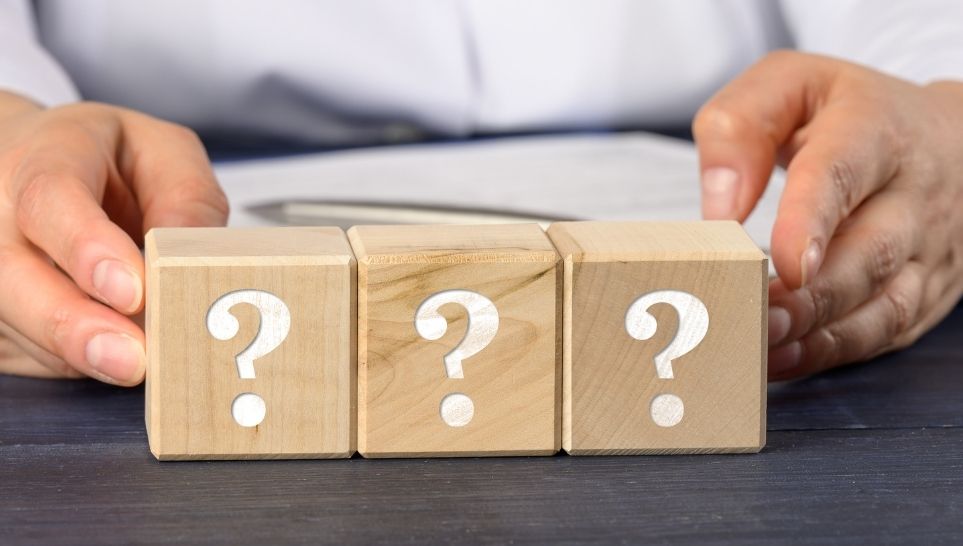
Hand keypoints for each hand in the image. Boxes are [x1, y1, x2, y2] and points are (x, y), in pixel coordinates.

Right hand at [0, 91, 227, 384]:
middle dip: (73, 326)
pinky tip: (107, 351)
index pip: (49, 200)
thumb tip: (191, 262)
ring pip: (18, 325)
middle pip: (13, 275)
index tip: (132, 292)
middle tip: (131, 360)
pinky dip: (72, 362)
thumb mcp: (164, 155)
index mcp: (40, 156)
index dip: (88, 249)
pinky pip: (24, 354)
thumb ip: (187, 200)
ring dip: (78, 353)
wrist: (42, 168)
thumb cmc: (111, 164)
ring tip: (134, 363)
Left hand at [693, 51, 962, 380]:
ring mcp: (927, 249)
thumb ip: (740, 129)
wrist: (946, 137)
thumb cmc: (849, 113)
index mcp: (874, 131)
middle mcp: (912, 194)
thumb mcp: (790, 85)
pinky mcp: (925, 291)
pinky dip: (831, 353)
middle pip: (867, 254)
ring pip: (882, 305)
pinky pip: (883, 332)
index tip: (783, 263)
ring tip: (761, 346)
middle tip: (755, 318)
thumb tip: (719, 210)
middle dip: (810, 297)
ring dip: (819, 334)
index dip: (811, 221)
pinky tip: (782, 360)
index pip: (841, 175)